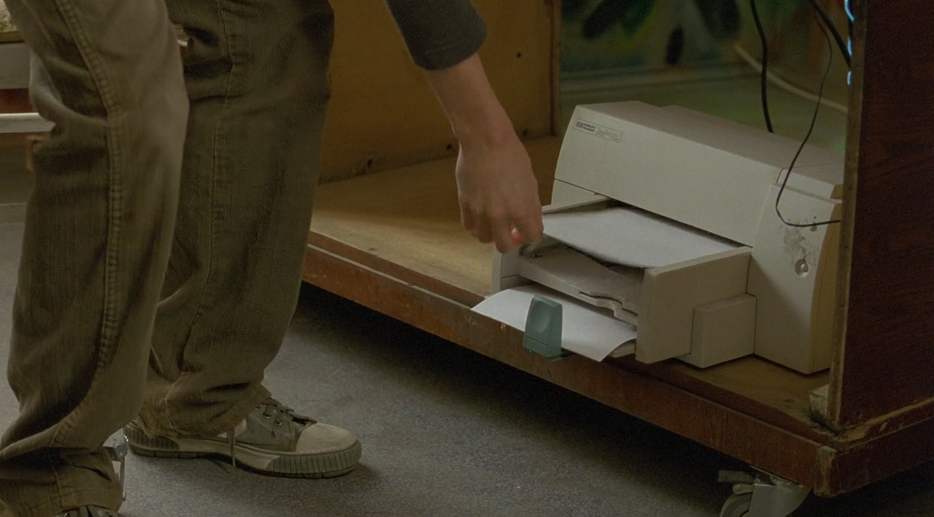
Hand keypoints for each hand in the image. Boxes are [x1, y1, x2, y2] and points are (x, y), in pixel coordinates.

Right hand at [455, 135, 542, 251]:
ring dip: (492, 234)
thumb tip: (533, 222)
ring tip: (495, 223)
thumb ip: (532, 207)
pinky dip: (476, 226)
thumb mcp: (530, 182)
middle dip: (511, 241)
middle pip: (504, 246)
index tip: (528, 231)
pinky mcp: (465, 204)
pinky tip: (481, 218)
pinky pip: (469, 226)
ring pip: (484, 239)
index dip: (531, 235)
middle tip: (512, 232)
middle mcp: (499, 216)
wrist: (485, 140)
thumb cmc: (510, 155)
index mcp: (521, 210)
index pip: (531, 237)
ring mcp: (480, 212)